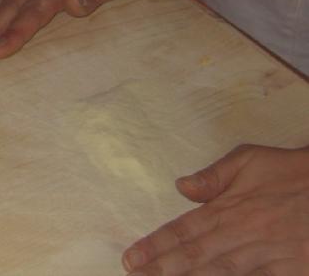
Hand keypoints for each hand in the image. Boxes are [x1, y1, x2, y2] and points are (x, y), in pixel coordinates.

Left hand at [122, 144, 308, 274]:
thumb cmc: (293, 172)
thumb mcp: (249, 160)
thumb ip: (213, 177)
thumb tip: (181, 186)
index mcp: (229, 209)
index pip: (183, 230)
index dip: (155, 246)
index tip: (132, 258)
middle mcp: (242, 235)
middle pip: (195, 257)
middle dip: (163, 269)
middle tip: (134, 275)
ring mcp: (267, 257)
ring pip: (221, 274)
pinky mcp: (291, 271)